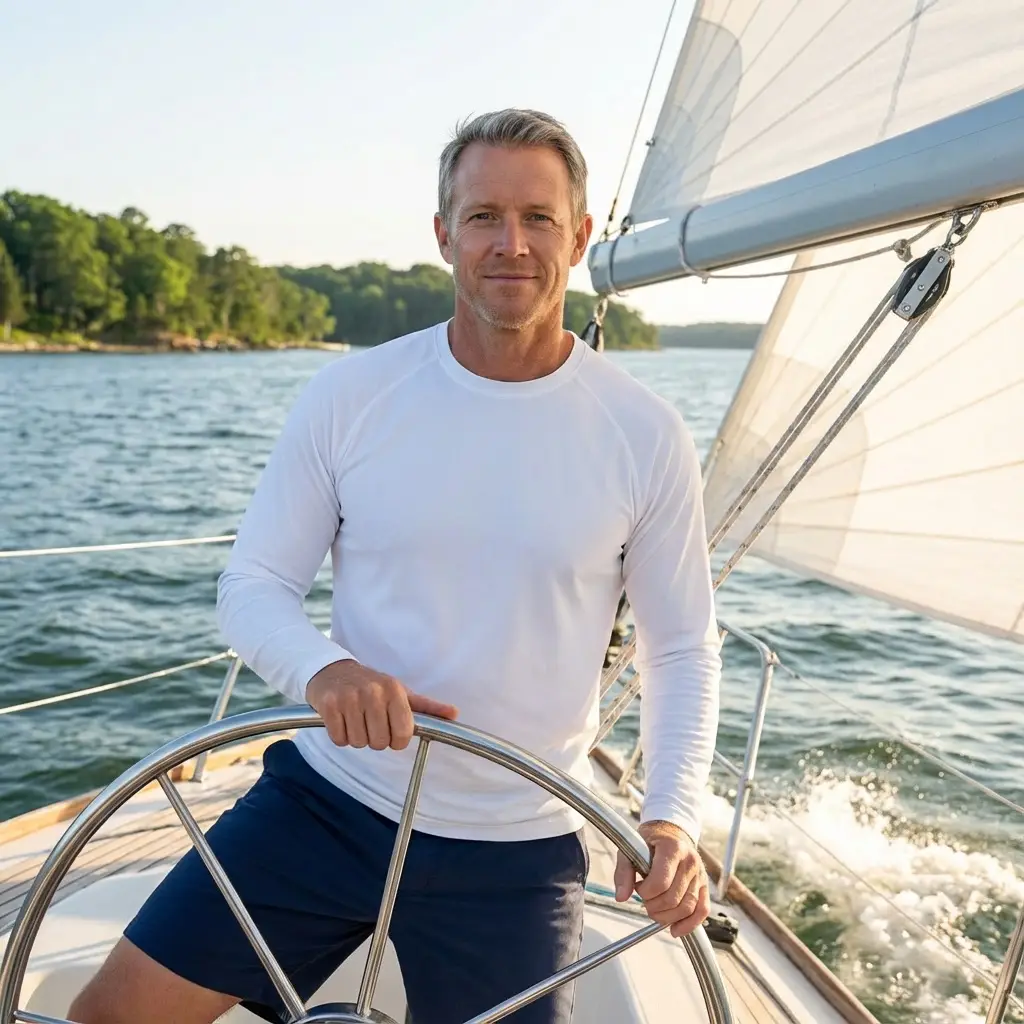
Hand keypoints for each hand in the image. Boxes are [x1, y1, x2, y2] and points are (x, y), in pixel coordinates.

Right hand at [305, 659, 457, 750]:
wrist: (332, 670)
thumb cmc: (372, 686)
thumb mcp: (401, 692)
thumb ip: (427, 706)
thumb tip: (454, 713)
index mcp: (394, 690)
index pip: (402, 734)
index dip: (396, 740)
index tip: (390, 731)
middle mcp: (373, 692)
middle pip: (379, 742)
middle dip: (374, 738)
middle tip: (369, 722)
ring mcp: (349, 698)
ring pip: (358, 742)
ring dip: (356, 736)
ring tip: (355, 718)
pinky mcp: (328, 705)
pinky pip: (338, 739)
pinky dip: (339, 735)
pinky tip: (341, 719)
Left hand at [614, 820, 709, 938]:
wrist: (670, 833)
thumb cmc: (649, 842)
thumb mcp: (631, 849)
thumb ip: (623, 872)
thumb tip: (621, 898)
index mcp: (672, 848)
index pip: (661, 882)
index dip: (646, 892)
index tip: (639, 887)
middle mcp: (690, 861)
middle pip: (673, 898)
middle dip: (654, 906)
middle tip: (644, 900)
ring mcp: (700, 874)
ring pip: (687, 908)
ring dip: (667, 917)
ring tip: (654, 909)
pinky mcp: (704, 886)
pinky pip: (702, 911)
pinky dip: (689, 925)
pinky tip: (674, 929)